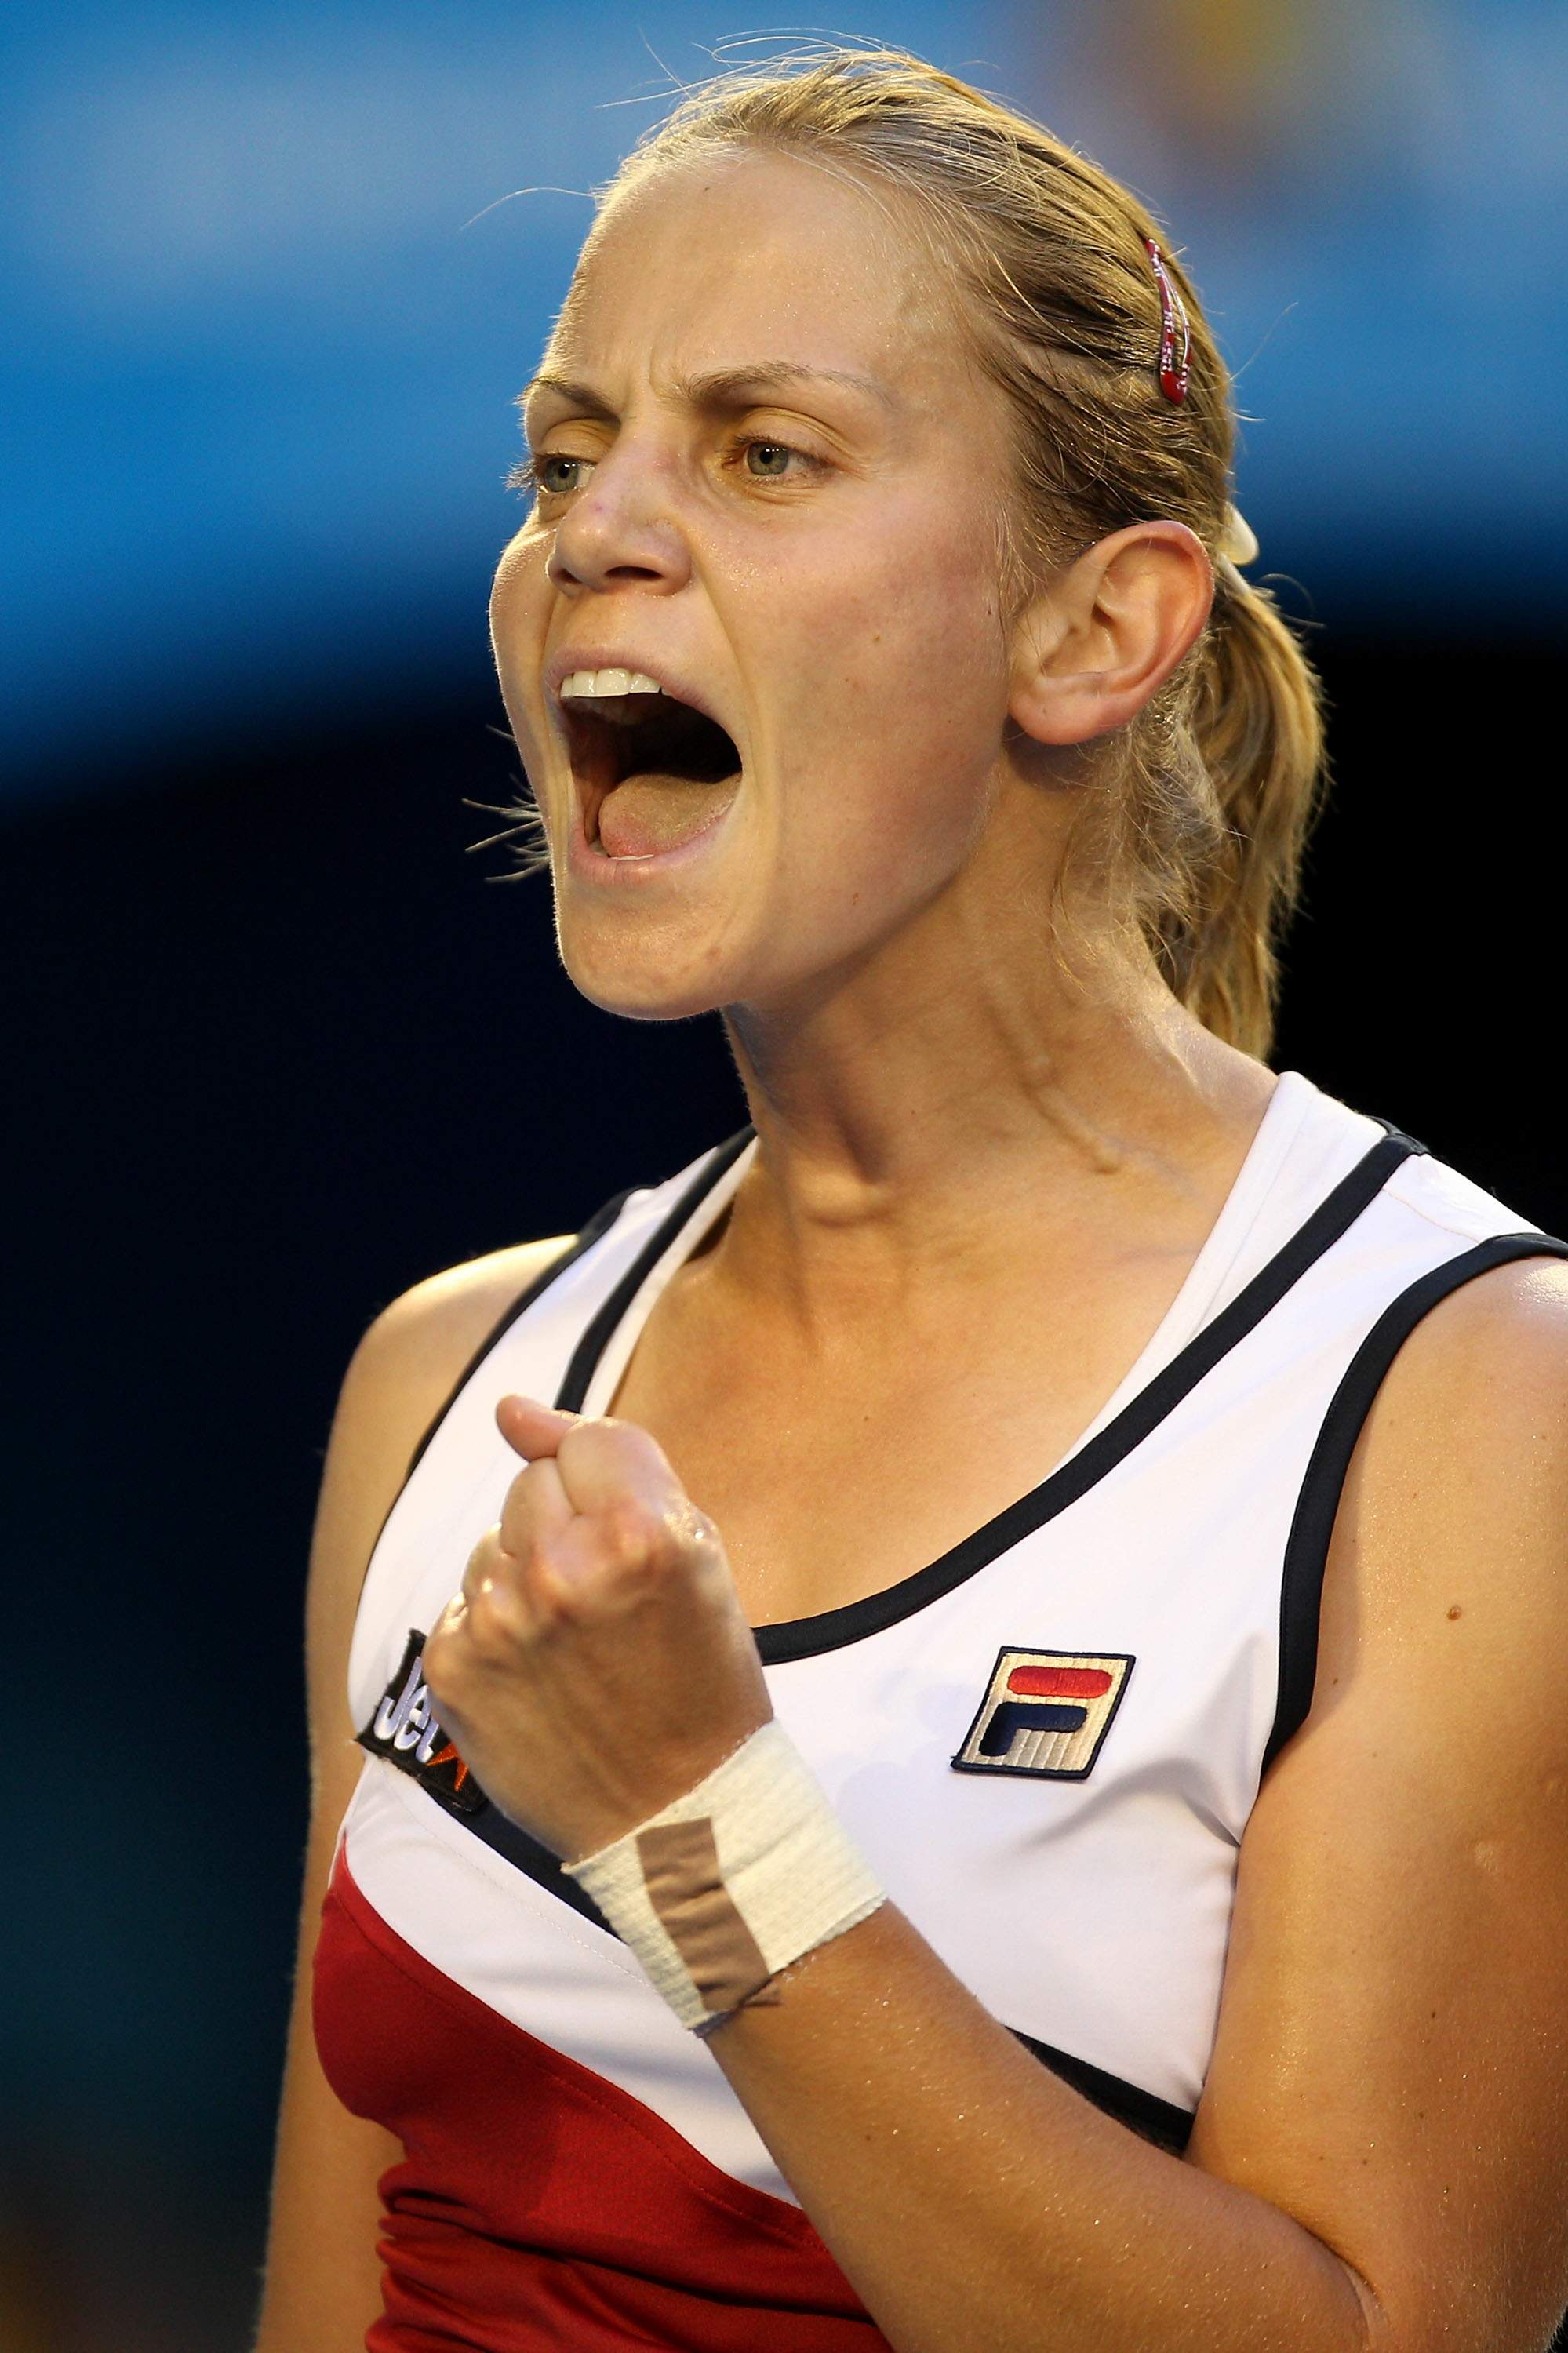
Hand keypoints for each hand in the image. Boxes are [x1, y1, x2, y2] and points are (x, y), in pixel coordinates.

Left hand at [419, 1395, 771, 1864]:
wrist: (679, 1817)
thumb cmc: (700, 1674)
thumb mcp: (693, 1552)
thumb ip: (606, 1463)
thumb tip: (507, 1409)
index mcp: (643, 1533)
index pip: (587, 1440)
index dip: (612, 1486)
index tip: (630, 1535)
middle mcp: (562, 1570)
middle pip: (532, 1484)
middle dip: (566, 1524)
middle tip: (611, 1601)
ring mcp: (499, 1622)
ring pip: (492, 1543)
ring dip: (526, 1575)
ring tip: (578, 1644)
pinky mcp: (452, 1669)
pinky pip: (464, 1604)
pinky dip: (495, 1630)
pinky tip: (540, 1677)